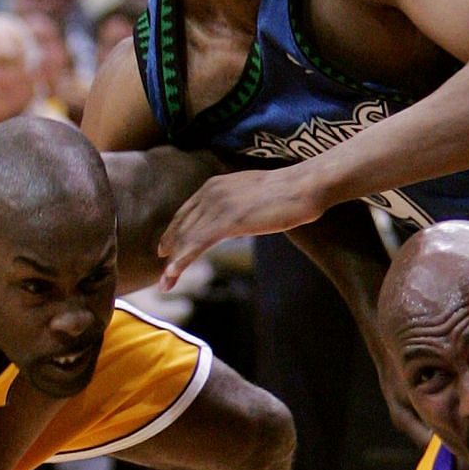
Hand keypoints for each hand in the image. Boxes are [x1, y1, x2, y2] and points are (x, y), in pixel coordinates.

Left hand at [157, 168, 324, 288]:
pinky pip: (197, 245)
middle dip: (170, 251)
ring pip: (187, 239)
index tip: (166, 248)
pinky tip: (174, 275)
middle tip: (163, 275)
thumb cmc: (291, 192)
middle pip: (182, 226)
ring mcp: (218, 206)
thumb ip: (240, 204)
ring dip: (173, 264)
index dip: (175, 232)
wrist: (305, 185)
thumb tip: (241, 218)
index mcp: (216, 185)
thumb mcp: (255, 194)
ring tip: (166, 284)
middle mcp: (211, 193)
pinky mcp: (228, 221)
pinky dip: (182, 262)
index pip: (187, 212)